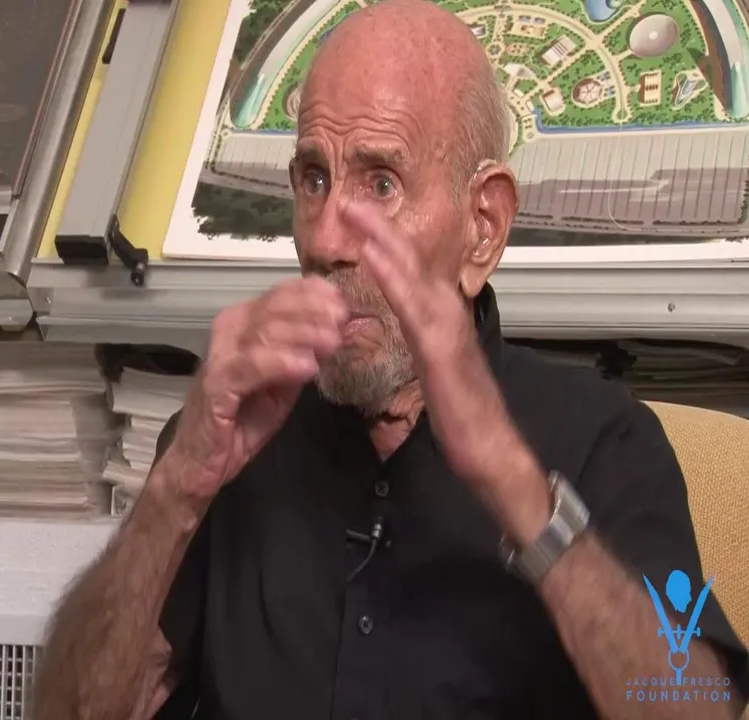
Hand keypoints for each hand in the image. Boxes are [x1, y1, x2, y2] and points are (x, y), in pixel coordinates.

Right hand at [165, 277, 348, 502]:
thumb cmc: (244, 418)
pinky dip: (281, 362)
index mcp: (246, 321)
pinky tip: (306, 367)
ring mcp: (221, 354)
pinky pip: (250, 365)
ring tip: (332, 343)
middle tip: (343, 323)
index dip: (317, 295)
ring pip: (265, 331)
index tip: (347, 307)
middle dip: (315, 312)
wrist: (204, 458)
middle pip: (276, 306)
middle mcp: (230, 329)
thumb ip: (306, 355)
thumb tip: (342, 333)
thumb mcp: (284, 381)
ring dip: (304, 334)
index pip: (283, 293)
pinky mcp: (216, 383)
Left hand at [343, 203, 549, 542]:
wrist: (490, 448)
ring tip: (357, 212)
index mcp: (442, 318)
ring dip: (383, 239)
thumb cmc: (464, 415)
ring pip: (411, 273)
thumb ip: (426, 339)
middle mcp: (447, 313)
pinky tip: (372, 258)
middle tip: (353, 199)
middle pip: (412, 259)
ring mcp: (446, 327)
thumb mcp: (438, 367)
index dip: (387, 241)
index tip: (362, 218)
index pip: (411, 271)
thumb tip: (413, 322)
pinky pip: (410, 306)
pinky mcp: (440, 348)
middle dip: (382, 227)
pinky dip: (392, 277)